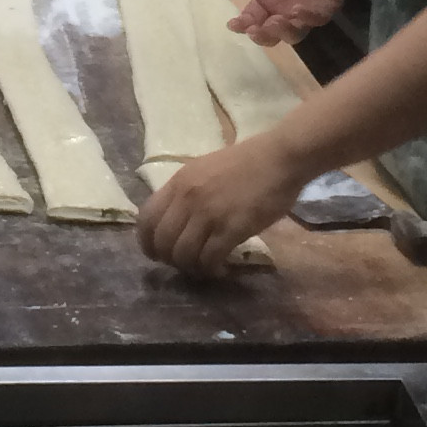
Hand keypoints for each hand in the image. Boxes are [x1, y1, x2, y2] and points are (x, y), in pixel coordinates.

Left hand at [137, 135, 302, 276]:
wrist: (280, 157)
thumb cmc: (247, 163)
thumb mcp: (204, 171)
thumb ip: (187, 193)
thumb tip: (175, 222)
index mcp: (179, 182)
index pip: (146, 219)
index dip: (147, 242)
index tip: (156, 254)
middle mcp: (188, 198)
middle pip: (162, 242)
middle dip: (170, 260)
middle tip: (184, 264)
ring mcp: (209, 213)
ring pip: (183, 254)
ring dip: (191, 267)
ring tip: (203, 267)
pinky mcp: (231, 228)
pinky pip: (209, 258)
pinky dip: (211, 269)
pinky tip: (219, 267)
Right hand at [230, 0, 364, 45]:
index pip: (252, 17)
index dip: (242, 24)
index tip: (233, 24)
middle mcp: (283, 9)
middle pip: (268, 33)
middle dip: (260, 35)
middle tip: (254, 28)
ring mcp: (304, 13)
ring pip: (290, 35)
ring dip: (280, 32)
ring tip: (275, 22)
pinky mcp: (323, 11)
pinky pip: (313, 21)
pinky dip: (304, 19)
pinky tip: (297, 10)